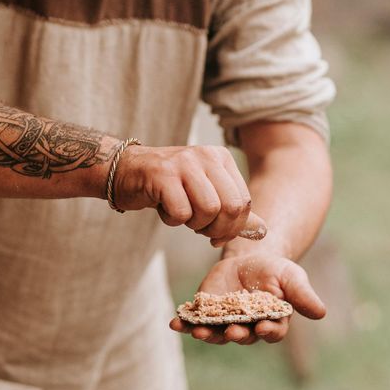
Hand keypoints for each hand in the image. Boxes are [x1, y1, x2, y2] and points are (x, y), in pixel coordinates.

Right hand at [114, 144, 264, 244]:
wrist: (127, 172)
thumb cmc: (170, 187)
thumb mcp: (206, 194)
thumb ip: (234, 212)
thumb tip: (262, 231)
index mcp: (222, 158)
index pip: (244, 202)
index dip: (232, 227)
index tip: (214, 233)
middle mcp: (206, 155)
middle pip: (231, 207)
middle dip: (216, 228)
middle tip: (198, 228)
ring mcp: (184, 163)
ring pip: (209, 210)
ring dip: (194, 224)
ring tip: (181, 214)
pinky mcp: (162, 174)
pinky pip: (181, 212)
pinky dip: (172, 220)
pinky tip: (164, 207)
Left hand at [170, 253, 325, 345]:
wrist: (249, 258)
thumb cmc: (275, 270)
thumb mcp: (291, 277)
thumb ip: (302, 295)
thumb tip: (322, 313)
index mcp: (272, 322)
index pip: (272, 331)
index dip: (267, 330)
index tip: (262, 326)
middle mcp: (248, 327)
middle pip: (242, 336)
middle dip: (235, 335)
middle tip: (230, 331)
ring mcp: (225, 322)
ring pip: (216, 333)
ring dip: (206, 334)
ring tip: (197, 333)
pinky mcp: (207, 313)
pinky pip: (195, 321)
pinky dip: (185, 324)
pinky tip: (175, 322)